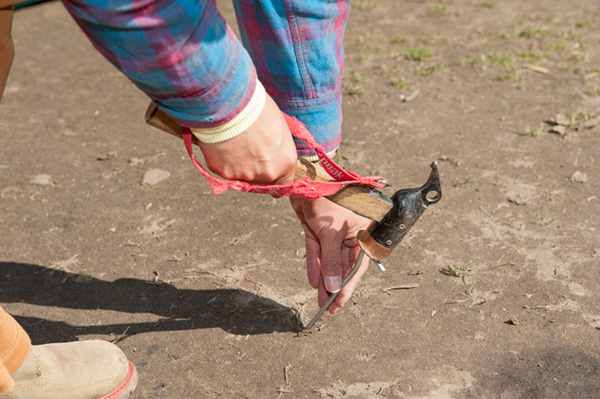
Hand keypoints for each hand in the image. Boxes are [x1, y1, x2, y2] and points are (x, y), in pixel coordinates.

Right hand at [197, 96, 296, 184]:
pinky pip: (225, 169)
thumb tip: (273, 149)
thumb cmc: (256, 108)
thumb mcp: (278, 126)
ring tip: (234, 142)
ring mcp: (245, 175)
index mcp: (286, 161)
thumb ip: (278, 146)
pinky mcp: (225, 172)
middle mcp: (267, 173)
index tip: (268, 168)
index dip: (275, 174)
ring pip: (242, 175)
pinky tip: (222, 143)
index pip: (285, 182)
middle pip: (262, 180)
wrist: (229, 104)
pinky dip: (223, 160)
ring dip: (238, 164)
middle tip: (247, 149)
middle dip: (255, 168)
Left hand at [290, 196, 372, 312]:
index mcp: (362, 233)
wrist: (305, 180)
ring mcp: (331, 233)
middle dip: (334, 287)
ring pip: (328, 261)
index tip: (339, 302)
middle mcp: (349, 235)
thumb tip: (332, 287)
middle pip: (342, 266)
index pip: (357, 266)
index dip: (348, 286)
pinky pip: (316, 252)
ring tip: (319, 300)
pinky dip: (314, 265)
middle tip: (328, 307)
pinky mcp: (316, 230)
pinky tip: (313, 282)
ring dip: (324, 280)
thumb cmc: (328, 201)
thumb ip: (331, 261)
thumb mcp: (331, 235)